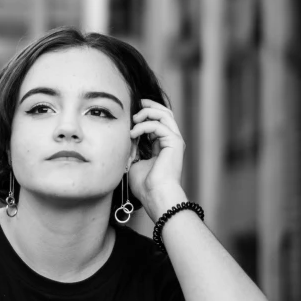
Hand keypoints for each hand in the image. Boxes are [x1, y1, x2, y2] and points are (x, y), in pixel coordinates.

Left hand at [129, 99, 186, 219]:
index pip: (157, 121)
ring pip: (165, 114)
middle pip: (165, 113)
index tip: (130, 113)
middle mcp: (171, 141)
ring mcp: (174, 141)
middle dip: (149, 105)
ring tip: (133, 119)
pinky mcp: (174, 142)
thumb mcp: (134, 162)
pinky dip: (144, 126)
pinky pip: (159, 125)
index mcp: (163, 145)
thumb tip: (125, 136)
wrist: (155, 196)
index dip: (144, 114)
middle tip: (136, 104)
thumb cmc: (145, 185)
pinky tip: (133, 133)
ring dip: (147, 113)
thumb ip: (132, 148)